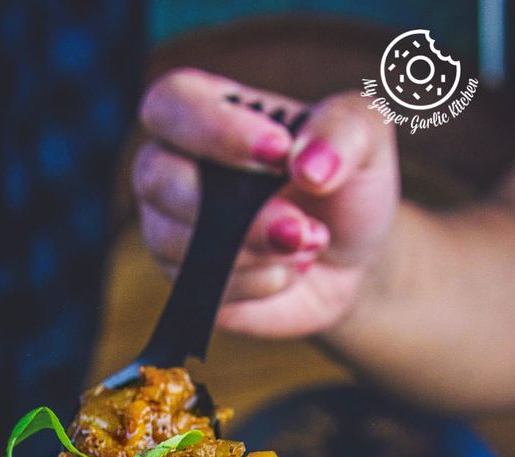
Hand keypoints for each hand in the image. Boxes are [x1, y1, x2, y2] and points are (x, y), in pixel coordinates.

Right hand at [133, 69, 399, 338]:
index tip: (278, 154)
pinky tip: (290, 273)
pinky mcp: (186, 282)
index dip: (214, 130)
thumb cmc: (344, 183)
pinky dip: (255, 284)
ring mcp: (170, 229)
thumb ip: (342, 129)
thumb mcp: (365, 136)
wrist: (349, 258)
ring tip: (309, 244)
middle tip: (299, 226)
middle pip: (156, 179)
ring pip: (176, 243)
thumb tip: (305, 165)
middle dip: (235, 211)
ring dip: (252, 251)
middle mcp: (173, 167)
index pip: (172, 103)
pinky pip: (202, 287)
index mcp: (205, 110)